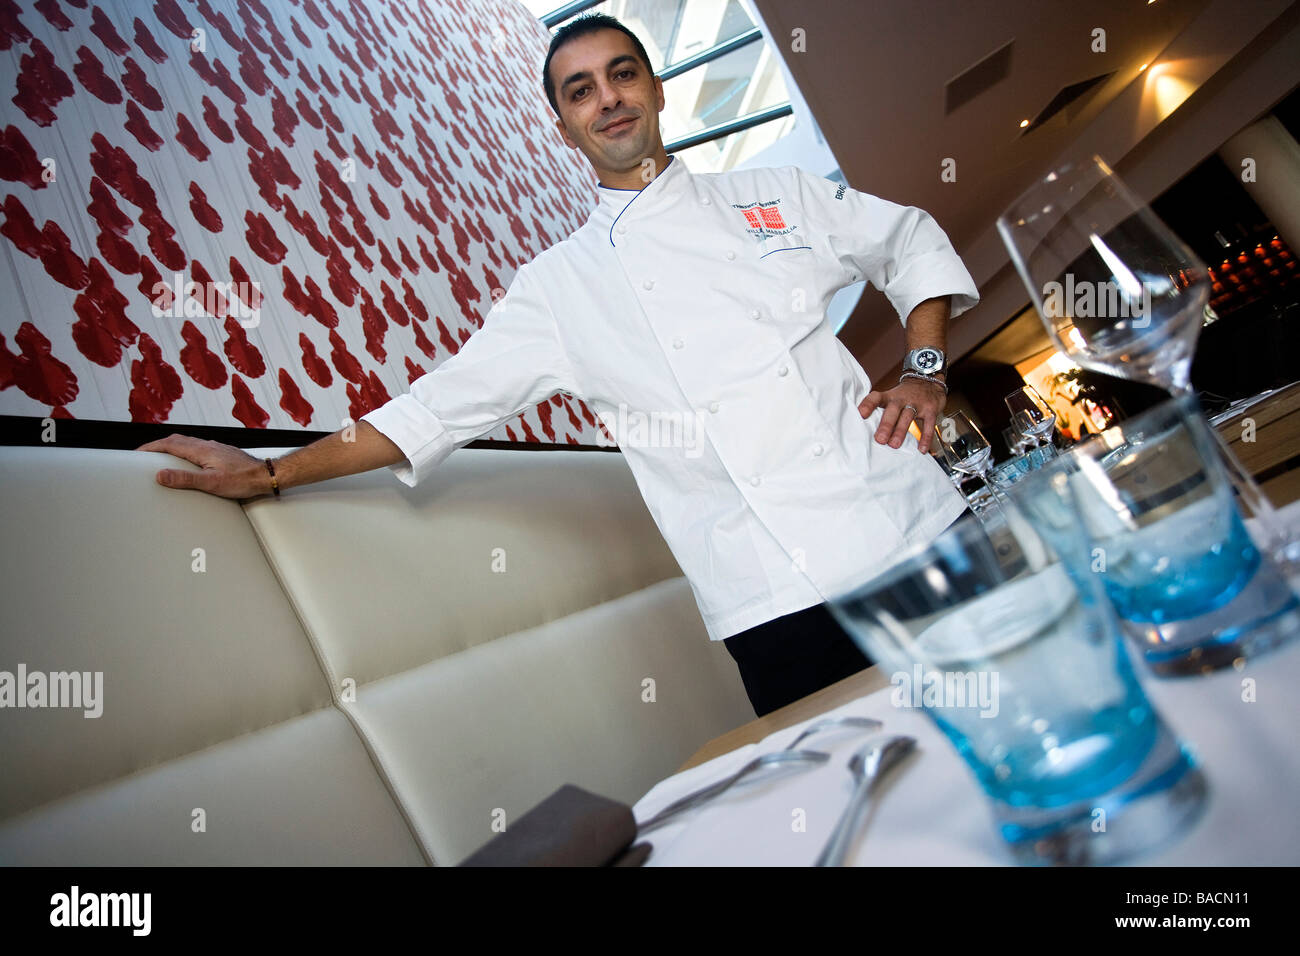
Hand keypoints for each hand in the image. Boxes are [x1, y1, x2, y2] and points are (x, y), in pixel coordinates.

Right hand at [135, 434, 270, 498]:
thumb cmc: (243, 480)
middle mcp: (207, 445)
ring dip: (170, 448)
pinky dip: (184, 451)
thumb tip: (161, 475)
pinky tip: (186, 460)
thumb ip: (185, 478)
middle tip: (144, 455)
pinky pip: (196, 448)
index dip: (150, 448)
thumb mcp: (211, 483)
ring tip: (160, 457)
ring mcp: (214, 448)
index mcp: (201, 450)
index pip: (169, 444)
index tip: (136, 453)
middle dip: (157, 446)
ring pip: (186, 443)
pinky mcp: (221, 454)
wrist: (266, 475)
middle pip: (176, 440)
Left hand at [858, 378, 946, 452]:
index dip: (868, 405)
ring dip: (900, 431)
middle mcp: (902, 398)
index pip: (876, 397)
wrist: (928, 381)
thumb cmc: (904, 395)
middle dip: (886, 425)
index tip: (861, 414)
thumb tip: (863, 431)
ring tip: (894, 445)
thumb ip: (880, 411)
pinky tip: (921, 449)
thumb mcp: (891, 397)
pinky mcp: (931, 410)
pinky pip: (928, 425)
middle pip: (893, 410)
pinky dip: (925, 438)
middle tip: (880, 439)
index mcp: (889, 396)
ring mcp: (917, 403)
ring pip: (908, 416)